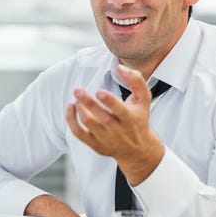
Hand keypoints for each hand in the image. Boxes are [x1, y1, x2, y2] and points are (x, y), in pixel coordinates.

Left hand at [66, 64, 164, 184]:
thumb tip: (120, 67)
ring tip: (78, 97)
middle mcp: (118, 130)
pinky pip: (78, 133)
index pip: (119, 110)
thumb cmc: (139, 119)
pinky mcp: (95, 145)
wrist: (138, 149)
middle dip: (88, 102)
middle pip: (100, 116)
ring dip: (80, 108)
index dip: (109, 101)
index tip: (99, 92)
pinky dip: (71, 120)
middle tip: (78, 90)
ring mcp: (105, 138)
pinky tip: (71, 107)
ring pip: (88, 123)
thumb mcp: (144, 99)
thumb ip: (136, 80)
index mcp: (130, 118)